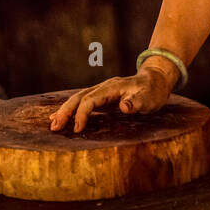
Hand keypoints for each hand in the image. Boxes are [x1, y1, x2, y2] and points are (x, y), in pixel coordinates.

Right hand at [48, 66, 174, 132]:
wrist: (155, 79)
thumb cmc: (153, 91)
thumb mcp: (149, 98)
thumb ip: (137, 102)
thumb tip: (125, 106)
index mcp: (112, 87)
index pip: (91, 100)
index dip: (82, 114)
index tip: (77, 129)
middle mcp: (104, 87)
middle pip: (79, 97)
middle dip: (66, 111)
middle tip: (54, 127)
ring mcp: (102, 91)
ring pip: (79, 98)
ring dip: (65, 110)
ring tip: (53, 123)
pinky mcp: (103, 97)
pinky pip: (83, 102)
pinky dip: (71, 109)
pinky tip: (62, 116)